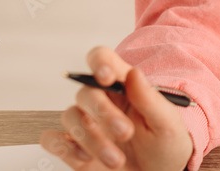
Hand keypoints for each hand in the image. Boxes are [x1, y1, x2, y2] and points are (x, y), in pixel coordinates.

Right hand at [40, 46, 193, 170]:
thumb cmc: (165, 144)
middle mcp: (101, 101)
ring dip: (91, 139)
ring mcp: (85, 123)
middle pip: (86, 92)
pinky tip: (86, 158)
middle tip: (125, 133)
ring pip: (70, 117)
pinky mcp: (73, 147)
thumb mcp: (167, 123)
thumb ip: (150, 99)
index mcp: (124, 85)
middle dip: (104, 114)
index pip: (102, 59)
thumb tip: (134, 72)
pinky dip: (64, 148)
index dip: (99, 62)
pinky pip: (52, 139)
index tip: (107, 77)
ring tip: (116, 159)